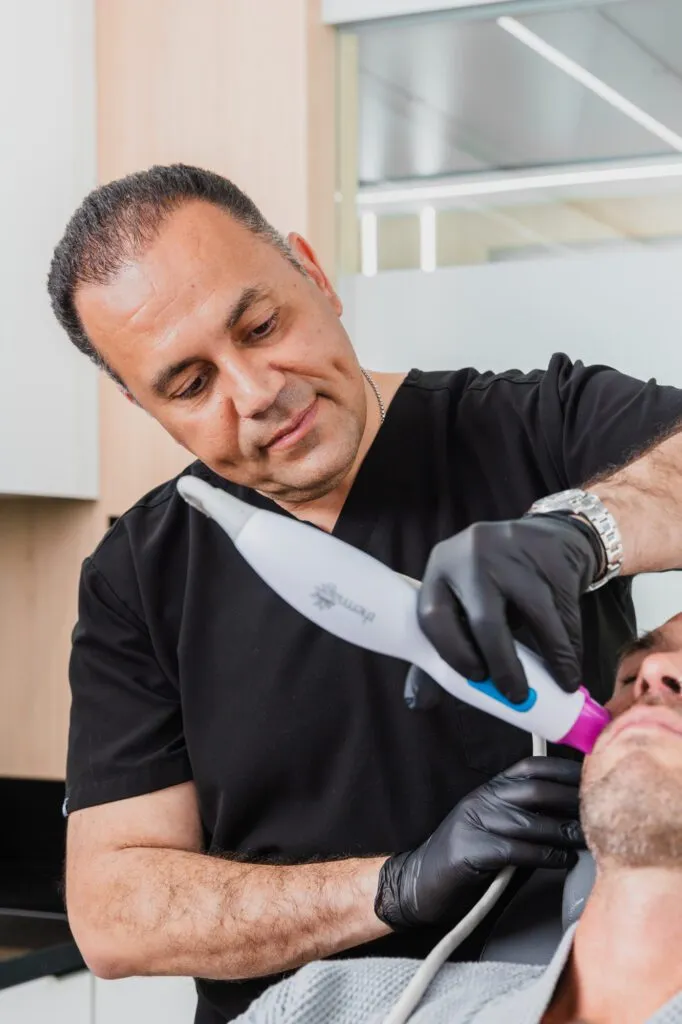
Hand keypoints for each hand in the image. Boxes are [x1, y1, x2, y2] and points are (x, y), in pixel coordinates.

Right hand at [374, 757, 582, 929]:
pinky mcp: (468, 851)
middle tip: (599, 810)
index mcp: (490, 790)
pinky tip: (562, 861)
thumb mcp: (498, 830)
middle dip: (570, 799)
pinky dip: (544, 855)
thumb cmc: (467, 860)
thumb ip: (529, 820)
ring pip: (526, 820)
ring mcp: (472, 823)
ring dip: (563, 831)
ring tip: (588, 839)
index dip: (564, 769)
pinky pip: (513, 849)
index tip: (593, 777)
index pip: (531, 767)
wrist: (418, 882)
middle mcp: (481, 800)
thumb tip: (577, 818)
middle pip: (533, 789)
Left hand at [417, 515, 599, 704]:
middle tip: (516, 694)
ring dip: (551, 659)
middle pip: (485, 622)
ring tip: (561, 685)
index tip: (475, 678)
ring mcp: (514, 553)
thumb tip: (417, 702)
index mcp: (440, 568)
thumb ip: (440, 647)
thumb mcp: (462, 603)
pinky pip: (563, 612)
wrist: (546, 537)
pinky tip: (570, 664)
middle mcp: (472, 556)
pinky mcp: (552, 559)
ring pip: (534, 617)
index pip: (432, 616)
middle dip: (502, 666)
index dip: (452, 654)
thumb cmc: (494, 581)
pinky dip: (569, 646)